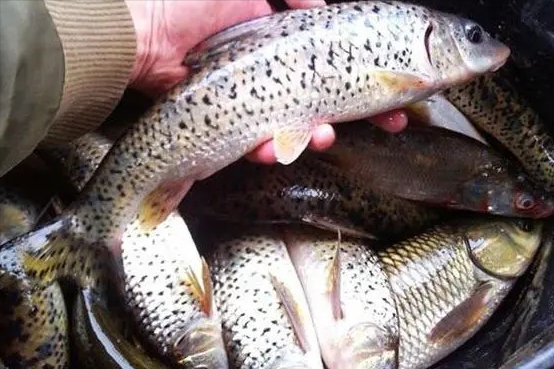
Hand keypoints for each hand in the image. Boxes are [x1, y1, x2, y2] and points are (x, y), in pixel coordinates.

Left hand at [125, 0, 407, 163]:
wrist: (138, 35)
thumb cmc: (187, 1)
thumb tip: (325, 4)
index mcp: (282, 42)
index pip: (336, 62)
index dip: (368, 76)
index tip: (395, 89)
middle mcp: (272, 74)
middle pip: (326, 99)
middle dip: (360, 116)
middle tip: (393, 125)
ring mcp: (253, 102)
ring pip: (297, 129)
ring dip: (316, 136)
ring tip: (322, 138)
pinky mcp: (229, 127)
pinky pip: (258, 145)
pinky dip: (270, 149)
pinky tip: (273, 148)